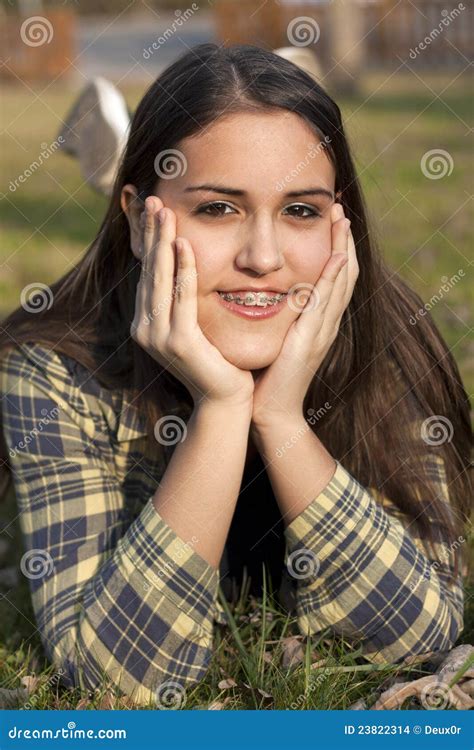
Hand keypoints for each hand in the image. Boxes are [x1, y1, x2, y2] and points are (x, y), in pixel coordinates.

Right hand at [130, 196, 254, 408]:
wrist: (225, 400)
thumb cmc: (216, 361)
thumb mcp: (195, 326)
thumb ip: (184, 301)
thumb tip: (185, 266)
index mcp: (147, 322)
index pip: (147, 273)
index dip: (150, 241)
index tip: (154, 211)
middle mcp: (145, 328)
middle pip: (149, 271)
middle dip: (151, 234)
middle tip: (153, 199)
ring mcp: (158, 336)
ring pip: (160, 280)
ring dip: (163, 243)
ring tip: (165, 212)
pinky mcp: (177, 343)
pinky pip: (181, 298)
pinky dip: (183, 270)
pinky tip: (184, 246)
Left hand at [250, 202, 358, 428]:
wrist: (269, 411)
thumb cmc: (266, 376)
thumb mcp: (274, 337)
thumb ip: (276, 315)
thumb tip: (262, 290)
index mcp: (317, 322)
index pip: (333, 277)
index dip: (336, 247)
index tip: (331, 220)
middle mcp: (326, 323)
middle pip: (345, 273)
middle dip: (344, 239)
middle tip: (341, 207)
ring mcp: (322, 331)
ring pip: (342, 282)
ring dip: (344, 248)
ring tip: (342, 219)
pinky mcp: (310, 340)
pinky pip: (326, 303)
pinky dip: (333, 278)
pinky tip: (336, 256)